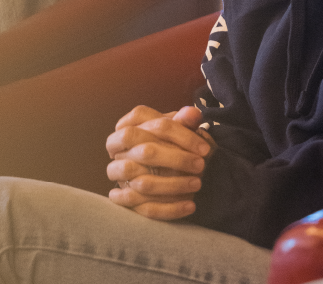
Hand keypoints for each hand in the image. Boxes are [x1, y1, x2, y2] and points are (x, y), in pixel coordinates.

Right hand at [106, 105, 212, 220]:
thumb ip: (184, 120)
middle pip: (146, 152)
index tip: (203, 148)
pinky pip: (144, 208)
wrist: (156, 166)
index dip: (181, 134)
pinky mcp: (124, 198)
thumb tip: (193, 114)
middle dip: (177, 159)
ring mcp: (119, 175)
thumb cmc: (167, 141)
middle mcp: (119, 150)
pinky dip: (170, 208)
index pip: (155, 125)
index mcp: (130, 125)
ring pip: (142, 183)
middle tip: (201, 165)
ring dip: (173, 185)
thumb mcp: (176, 128)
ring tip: (197, 185)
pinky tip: (190, 206)